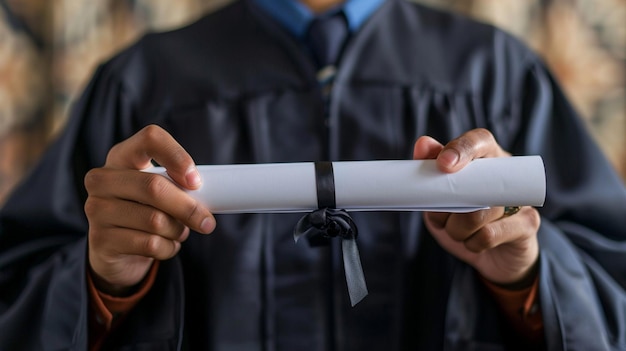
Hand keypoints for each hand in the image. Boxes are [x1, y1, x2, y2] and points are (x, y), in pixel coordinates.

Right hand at [85, 125, 214, 295]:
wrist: (116, 249)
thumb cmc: (146, 210)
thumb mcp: (160, 191)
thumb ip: (179, 185)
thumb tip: (213, 195)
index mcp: (121, 156)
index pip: (150, 138)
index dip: (177, 157)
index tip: (195, 181)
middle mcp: (102, 179)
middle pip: (154, 187)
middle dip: (188, 207)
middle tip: (207, 222)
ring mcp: (96, 210)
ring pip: (155, 221)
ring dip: (178, 231)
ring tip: (178, 232)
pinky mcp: (100, 240)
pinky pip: (150, 244)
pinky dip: (168, 248)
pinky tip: (165, 246)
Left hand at [413, 128, 539, 286]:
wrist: (493, 257)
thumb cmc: (463, 219)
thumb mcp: (442, 198)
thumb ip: (430, 171)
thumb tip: (423, 143)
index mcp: (486, 160)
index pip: (479, 140)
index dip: (461, 148)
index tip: (443, 164)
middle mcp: (507, 174)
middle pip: (476, 182)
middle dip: (449, 205)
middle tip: (438, 216)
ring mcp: (521, 198)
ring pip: (478, 213)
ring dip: (455, 228)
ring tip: (455, 231)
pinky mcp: (528, 224)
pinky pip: (488, 234)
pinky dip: (471, 242)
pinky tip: (472, 242)